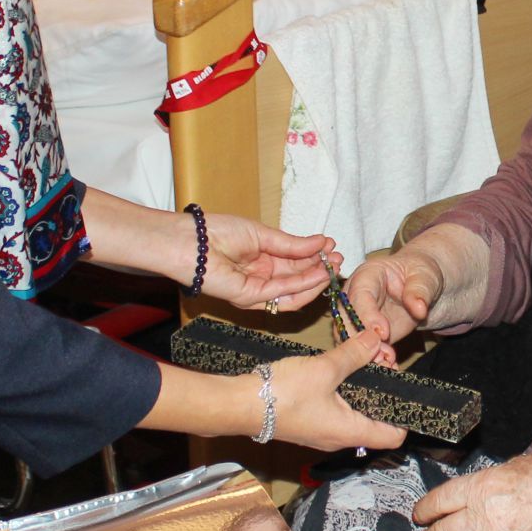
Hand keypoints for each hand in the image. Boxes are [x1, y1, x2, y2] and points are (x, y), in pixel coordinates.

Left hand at [198, 213, 338, 312]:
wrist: (192, 241)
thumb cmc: (218, 233)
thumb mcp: (263, 234)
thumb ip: (293, 244)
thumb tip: (322, 242)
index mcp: (263, 261)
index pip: (295, 265)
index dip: (316, 258)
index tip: (333, 247)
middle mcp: (261, 279)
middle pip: (298, 281)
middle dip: (320, 271)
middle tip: (339, 259)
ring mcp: (256, 291)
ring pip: (294, 293)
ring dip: (315, 280)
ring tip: (333, 266)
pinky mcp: (250, 298)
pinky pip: (281, 294)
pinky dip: (302, 284)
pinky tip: (318, 272)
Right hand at [267, 328, 407, 451]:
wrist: (240, 404)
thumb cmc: (281, 394)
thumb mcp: (324, 368)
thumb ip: (354, 354)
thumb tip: (376, 340)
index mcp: (349, 432)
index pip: (394, 436)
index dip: (404, 413)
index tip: (398, 383)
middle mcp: (339, 437)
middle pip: (376, 420)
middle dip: (382, 389)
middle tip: (378, 360)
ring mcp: (323, 431)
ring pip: (356, 412)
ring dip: (362, 387)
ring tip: (360, 359)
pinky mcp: (310, 422)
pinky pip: (338, 409)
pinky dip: (344, 390)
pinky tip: (337, 368)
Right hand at [345, 250, 444, 366]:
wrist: (422, 288)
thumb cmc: (420, 274)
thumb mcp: (425, 276)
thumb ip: (420, 290)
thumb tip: (419, 308)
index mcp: (366, 276)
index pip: (360, 295)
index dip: (368, 315)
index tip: (383, 333)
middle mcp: (354, 297)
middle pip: (346, 320)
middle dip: (360, 340)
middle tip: (380, 355)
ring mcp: (357, 318)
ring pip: (349, 339)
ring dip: (364, 355)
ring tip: (386, 364)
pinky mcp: (365, 336)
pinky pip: (362, 351)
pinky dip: (373, 362)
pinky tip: (388, 368)